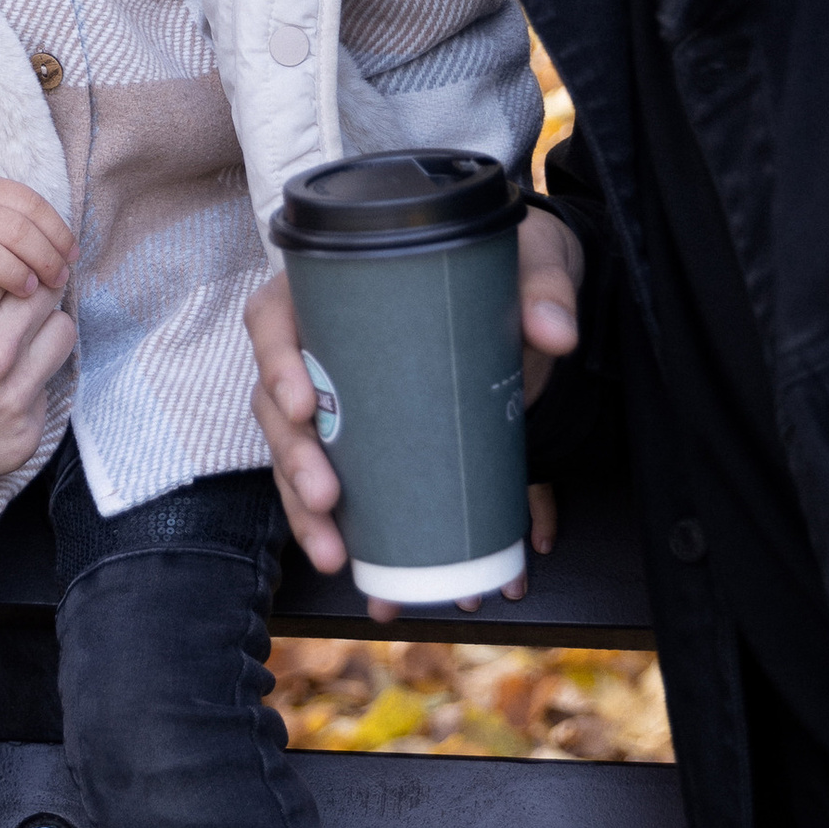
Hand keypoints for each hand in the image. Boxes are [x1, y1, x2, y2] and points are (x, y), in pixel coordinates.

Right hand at [0, 177, 76, 522]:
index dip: (9, 246)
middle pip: (47, 285)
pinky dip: (34, 371)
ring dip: (41, 320)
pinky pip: (51, 384)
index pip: (20, 249)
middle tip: (4, 284)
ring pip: (61, 330)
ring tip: (7, 323)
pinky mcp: (23, 434)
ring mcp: (16, 394)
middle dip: (30, 276)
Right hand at [244, 207, 581, 620]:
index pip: (273, 316)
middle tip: (328, 498)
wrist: (525, 297)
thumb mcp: (527, 260)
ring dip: (305, 511)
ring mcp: (337, 397)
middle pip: (276, 402)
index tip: (304, 403)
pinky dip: (340, 530)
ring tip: (339, 555)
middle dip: (293, 459)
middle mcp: (322, 344)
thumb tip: (555, 335)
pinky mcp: (363, 440)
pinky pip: (332, 486)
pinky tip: (358, 567)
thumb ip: (543, 287)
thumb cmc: (503, 267)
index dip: (274, 361)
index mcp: (334, 286)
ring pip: (294, 454)